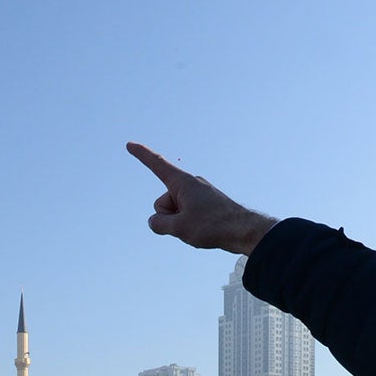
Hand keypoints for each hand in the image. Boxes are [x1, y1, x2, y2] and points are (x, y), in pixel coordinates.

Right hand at [127, 143, 277, 254]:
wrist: (245, 231)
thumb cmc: (213, 226)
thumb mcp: (179, 228)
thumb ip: (159, 224)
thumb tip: (155, 221)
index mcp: (182, 183)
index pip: (157, 165)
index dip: (142, 155)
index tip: (130, 145)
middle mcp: (190, 184)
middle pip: (163, 203)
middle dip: (168, 218)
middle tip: (191, 225)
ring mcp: (198, 194)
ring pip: (174, 212)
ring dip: (180, 224)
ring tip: (202, 229)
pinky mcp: (205, 204)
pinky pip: (187, 216)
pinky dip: (190, 225)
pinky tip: (206, 230)